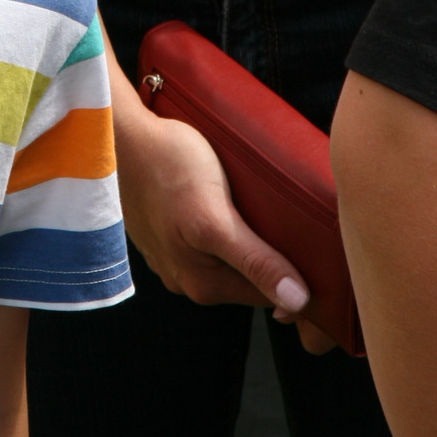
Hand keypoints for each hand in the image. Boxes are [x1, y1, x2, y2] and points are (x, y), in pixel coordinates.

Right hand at [117, 102, 311, 317]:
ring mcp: (172, 257)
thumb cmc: (167, 167)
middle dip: (273, 254)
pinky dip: (224, 224)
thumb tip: (298, 302)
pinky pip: (207, 239)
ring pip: (229, 256)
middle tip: (293, 216)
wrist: (117, 135)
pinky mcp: (164, 233)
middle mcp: (187, 280)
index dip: (300, 275)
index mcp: (203, 285)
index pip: (271, 295)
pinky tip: (228, 199)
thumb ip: (256, 261)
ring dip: (248, 237)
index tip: (318, 246)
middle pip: (250, 276)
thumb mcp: (217, 217)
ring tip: (261, 204)